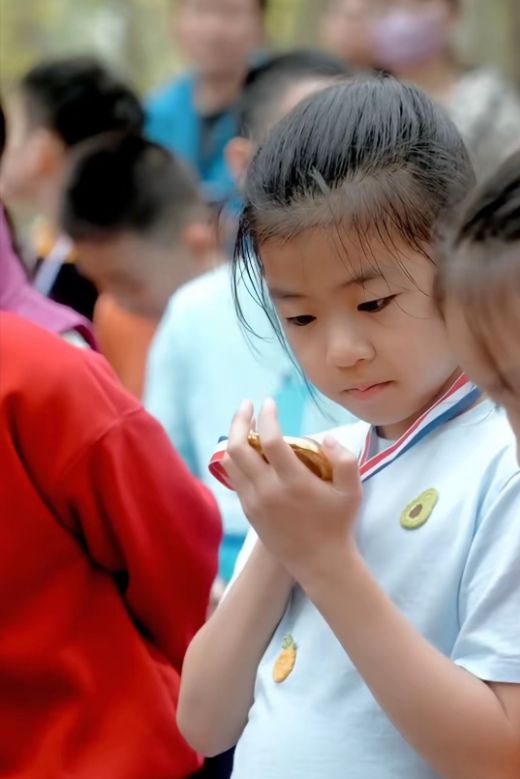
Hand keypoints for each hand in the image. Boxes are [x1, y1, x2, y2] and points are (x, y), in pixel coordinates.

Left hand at [223, 399, 361, 579]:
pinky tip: (246, 450)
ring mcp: (254, 502)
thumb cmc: (338, 524)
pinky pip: (234, 478)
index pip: (269, 440)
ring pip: (230, 462)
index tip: (269, 402)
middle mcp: (268, 491)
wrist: (319, 563)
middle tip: (247, 405)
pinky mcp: (248, 511)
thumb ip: (344, 459)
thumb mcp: (352, 491)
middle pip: (238, 447)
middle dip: (240, 420)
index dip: (267, 416)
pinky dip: (236, 459)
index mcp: (293, 482)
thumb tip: (324, 438)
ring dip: (234, 438)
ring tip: (246, 425)